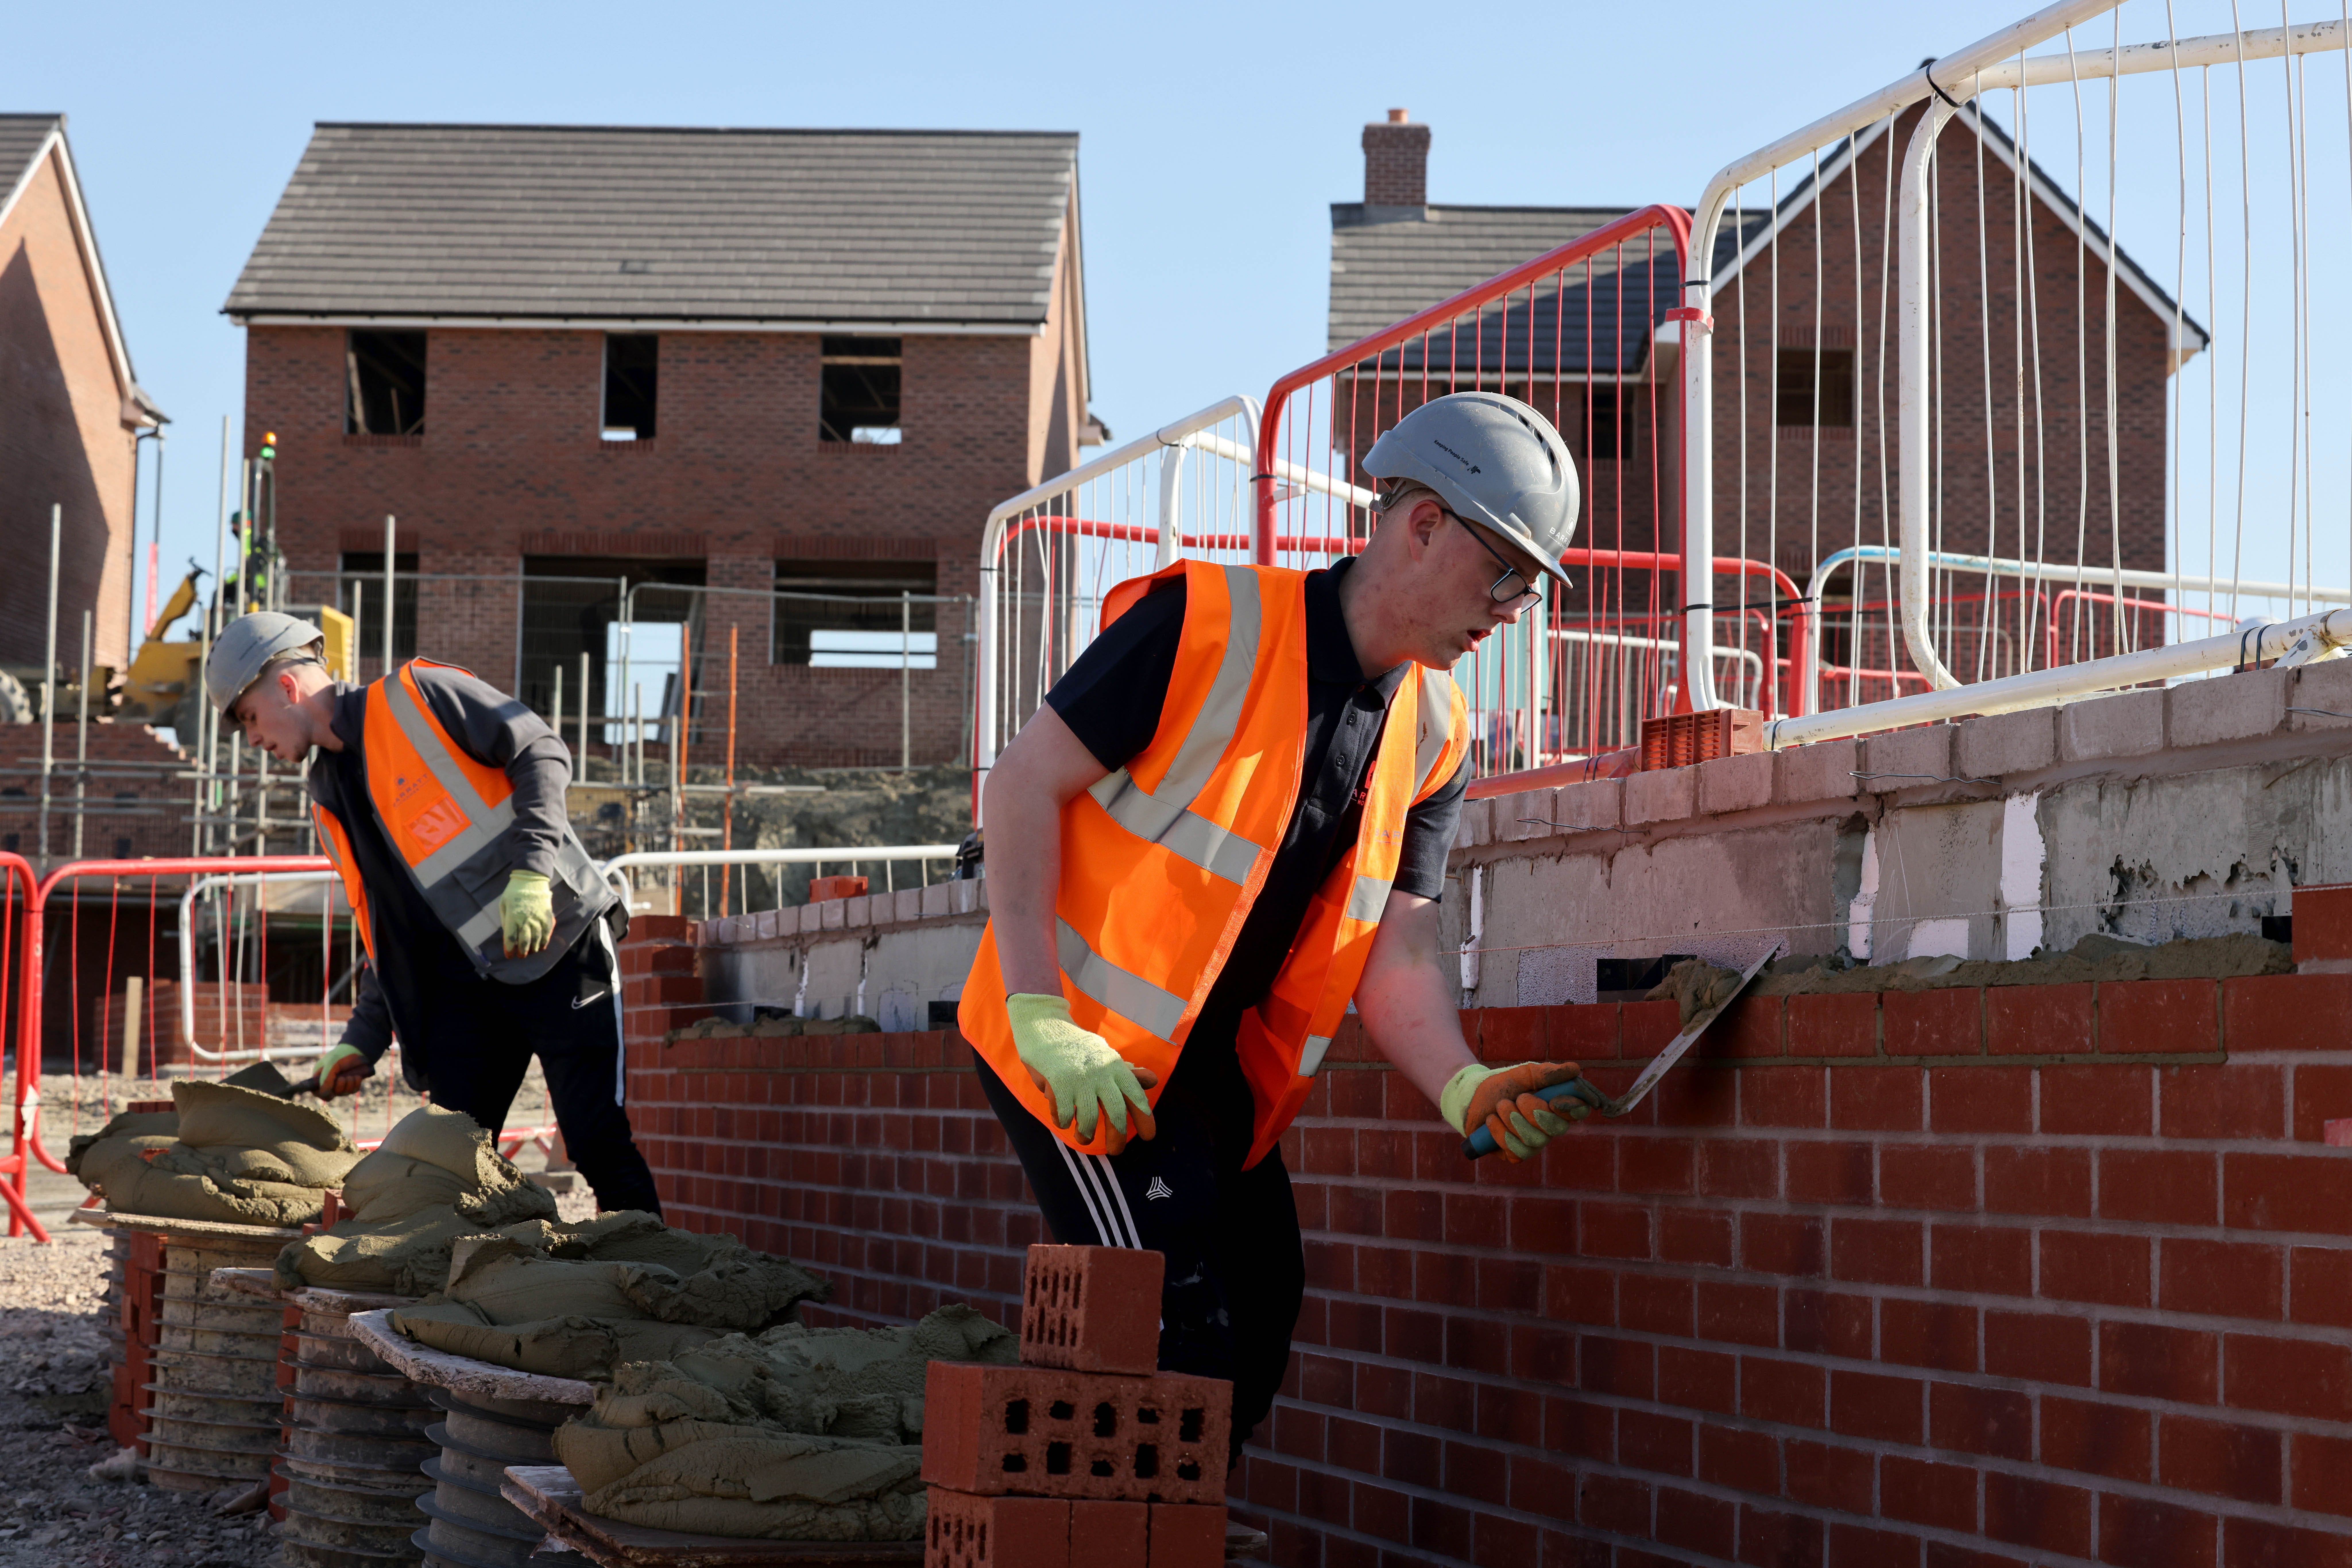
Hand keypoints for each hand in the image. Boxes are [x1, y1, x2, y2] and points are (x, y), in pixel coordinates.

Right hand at [315, 1043, 371, 1098]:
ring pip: (342, 1093)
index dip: (322, 1093)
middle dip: (338, 1088)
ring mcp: (340, 1084)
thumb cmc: (342, 1055)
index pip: (316, 1091)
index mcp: (320, 1076)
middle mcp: (329, 1082)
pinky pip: (353, 1091)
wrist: (359, 1050)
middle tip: (342, 1078)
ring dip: (348, 1084)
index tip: (330, 1089)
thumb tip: (324, 1093)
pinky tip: (356, 1076)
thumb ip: (326, 1079)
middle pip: (330, 1095)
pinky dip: (355, 1084)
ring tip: (351, 1075)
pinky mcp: (351, 1084)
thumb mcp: (331, 1064)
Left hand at [500, 871, 554, 956]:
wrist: (531, 879)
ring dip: (533, 948)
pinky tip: (542, 946)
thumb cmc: (514, 891)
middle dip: (522, 951)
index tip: (509, 955)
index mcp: (512, 917)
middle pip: (524, 941)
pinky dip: (545, 941)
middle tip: (521, 956)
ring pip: (536, 939)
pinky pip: (547, 932)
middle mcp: (525, 920)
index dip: (509, 949)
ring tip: (531, 952)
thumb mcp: (503, 904)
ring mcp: (537, 918)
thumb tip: (508, 934)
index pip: (510, 938)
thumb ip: (505, 920)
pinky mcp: (546, 916)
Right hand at [1004, 993, 1158, 1152]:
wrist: (1043, 1024)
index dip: (1145, 1119)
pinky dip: (1063, 1122)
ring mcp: (1079, 1078)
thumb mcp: (1104, 1055)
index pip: (1136, 1095)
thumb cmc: (1075, 1045)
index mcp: (1115, 1065)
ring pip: (1089, 1120)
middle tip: (1116, 1151)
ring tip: (1084, 1138)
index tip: (1148, 1137)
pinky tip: (1062, 1120)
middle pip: (1116, 1114)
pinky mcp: (1058, 1083)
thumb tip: (1153, 1081)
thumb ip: (1126, 1072)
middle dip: (1117, 1138)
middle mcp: (1101, 1073)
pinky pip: (1064, 1115)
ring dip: (1086, 1135)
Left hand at [1440, 1059, 1586, 1162]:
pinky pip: (1517, 1151)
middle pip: (1557, 1128)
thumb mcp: (1524, 1074)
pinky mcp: (1515, 1154)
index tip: (1555, 1101)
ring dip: (1513, 1120)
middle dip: (1534, 1112)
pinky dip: (1501, 1133)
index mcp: (1556, 1106)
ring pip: (1535, 1140)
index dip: (1572, 1108)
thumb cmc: (1502, 1084)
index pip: (1578, 1111)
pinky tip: (1491, 1121)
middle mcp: (1549, 1127)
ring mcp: (1533, 1143)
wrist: (1472, 1097)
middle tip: (1518, 1098)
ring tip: (1500, 1106)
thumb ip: (1548, 1073)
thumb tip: (1575, 1069)